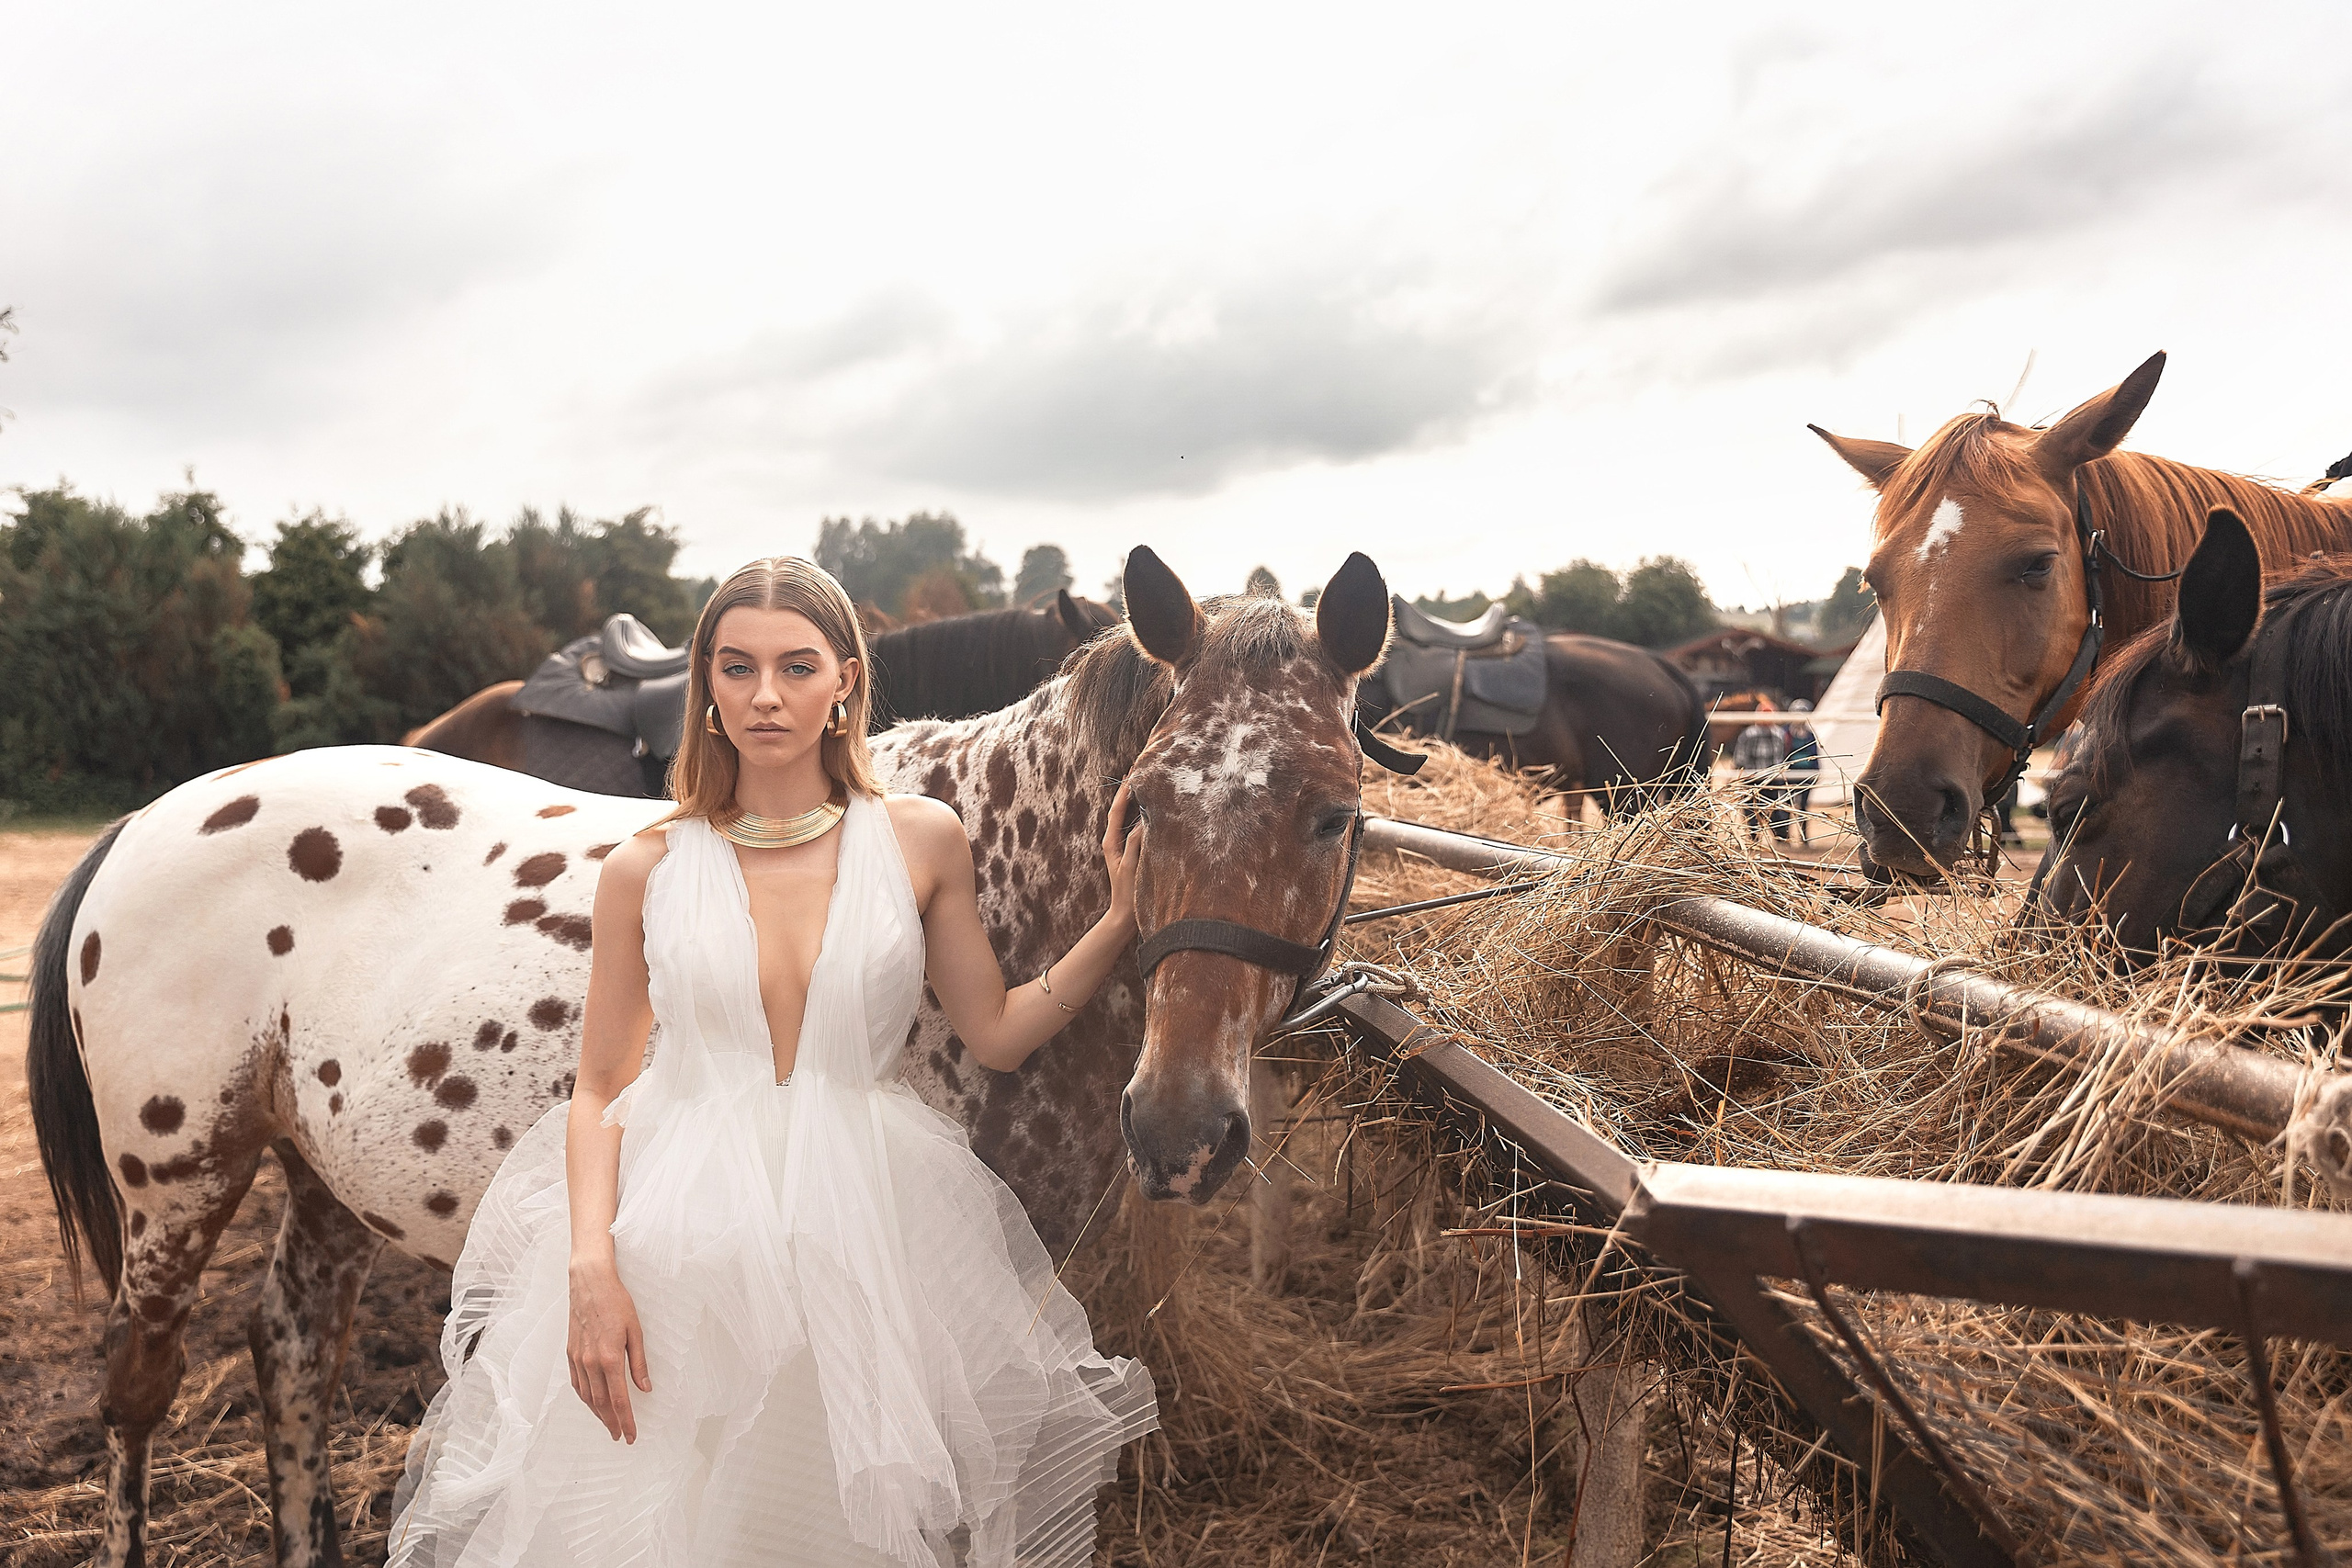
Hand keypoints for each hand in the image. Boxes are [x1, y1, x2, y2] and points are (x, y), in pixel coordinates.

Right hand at [567, 1256, 651, 1441]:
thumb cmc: (616, 1302)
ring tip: (609, 1424)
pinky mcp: (570, 1353)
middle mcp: (591, 1362)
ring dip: (598, 1414)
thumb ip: (639, 1363)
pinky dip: (585, 1398)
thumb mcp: (636, 1331)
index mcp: (610, 1358)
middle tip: (621, 1436)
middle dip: (612, 1423)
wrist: (589, 1283)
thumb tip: (645, 1388)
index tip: (631, 1435)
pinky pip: (576, 1384)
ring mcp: (578, 1359)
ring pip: (587, 1396)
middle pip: (601, 1403)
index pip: (619, 1400)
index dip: (626, 1421)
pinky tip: (592, 1403)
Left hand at [1101, 779, 1143, 930]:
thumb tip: (1144, 820)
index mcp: (1110, 841)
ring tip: (1143, 781)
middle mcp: (1114, 840)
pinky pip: (1135, 826)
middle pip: (1120, 809)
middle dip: (1128, 789)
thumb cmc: (1127, 893)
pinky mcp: (1130, 851)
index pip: (1117, 810)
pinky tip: (1151, 808)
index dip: (1124, 791)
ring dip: (1135, 799)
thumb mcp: (1131, 866)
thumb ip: (1136, 843)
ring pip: (1128, 816)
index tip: (1132, 773)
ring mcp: (1121, 845)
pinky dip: (1142, 813)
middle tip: (1137, 769)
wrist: (1123, 916)